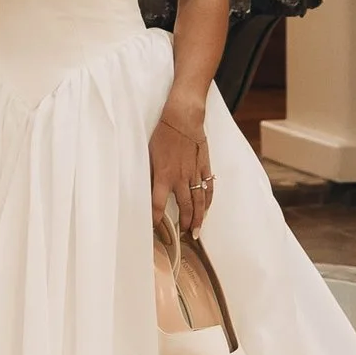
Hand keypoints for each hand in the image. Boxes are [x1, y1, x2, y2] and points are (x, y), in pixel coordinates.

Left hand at [149, 102, 213, 233]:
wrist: (182, 119)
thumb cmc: (163, 134)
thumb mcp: (149, 154)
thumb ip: (151, 174)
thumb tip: (147, 189)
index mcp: (163, 176)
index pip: (158, 204)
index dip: (156, 219)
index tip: (155, 229)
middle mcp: (180, 178)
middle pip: (184, 207)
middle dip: (184, 223)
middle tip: (184, 235)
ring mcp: (194, 173)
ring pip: (199, 201)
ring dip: (198, 218)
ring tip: (196, 230)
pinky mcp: (204, 166)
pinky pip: (208, 187)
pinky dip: (208, 200)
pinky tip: (207, 209)